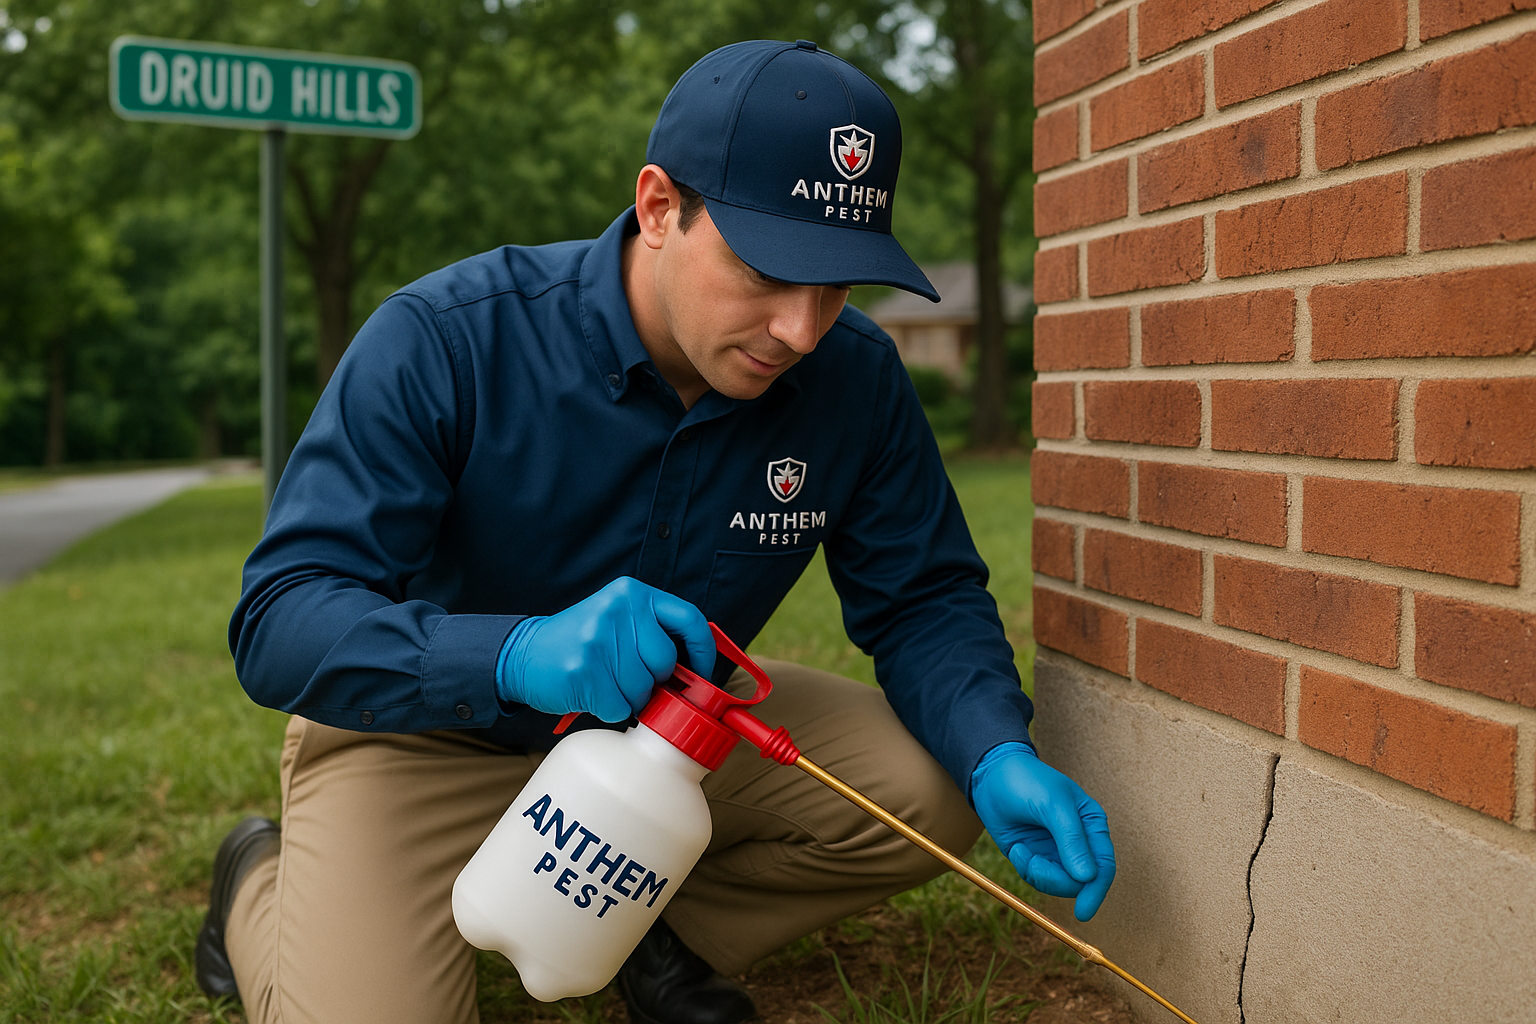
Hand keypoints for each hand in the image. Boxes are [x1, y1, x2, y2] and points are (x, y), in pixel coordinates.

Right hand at [495, 577, 714, 722]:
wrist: (523, 654)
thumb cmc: (580, 643)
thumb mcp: (618, 619)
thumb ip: (653, 632)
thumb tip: (696, 673)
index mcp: (633, 593)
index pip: (690, 618)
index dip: (703, 652)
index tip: (702, 674)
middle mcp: (618, 610)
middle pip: (666, 662)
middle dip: (653, 681)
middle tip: (628, 679)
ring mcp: (599, 640)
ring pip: (644, 689)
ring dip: (629, 698)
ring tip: (605, 683)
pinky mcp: (584, 671)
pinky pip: (620, 707)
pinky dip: (610, 709)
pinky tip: (592, 693)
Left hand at [970, 742, 1115, 920]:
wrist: (991, 774)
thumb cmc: (1028, 781)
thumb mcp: (1052, 805)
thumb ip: (1071, 839)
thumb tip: (1087, 877)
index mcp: (1092, 825)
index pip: (1104, 866)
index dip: (1096, 891)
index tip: (1083, 913)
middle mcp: (1079, 842)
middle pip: (1081, 882)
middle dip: (1056, 880)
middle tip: (1034, 865)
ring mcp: (1057, 851)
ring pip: (1058, 884)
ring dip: (1038, 874)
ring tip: (1022, 851)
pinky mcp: (1036, 857)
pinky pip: (1037, 878)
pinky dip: (1025, 869)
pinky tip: (1017, 848)